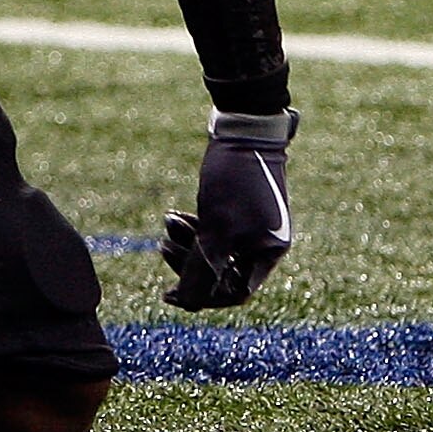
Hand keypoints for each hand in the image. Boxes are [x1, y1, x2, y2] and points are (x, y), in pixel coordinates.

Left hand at [158, 108, 295, 309]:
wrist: (243, 127)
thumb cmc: (233, 180)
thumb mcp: (214, 229)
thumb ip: (201, 269)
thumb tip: (186, 304)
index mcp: (269, 252)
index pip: (234, 293)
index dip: (201, 297)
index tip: (170, 293)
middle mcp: (266, 242)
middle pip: (222, 272)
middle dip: (189, 263)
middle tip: (163, 247)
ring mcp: (254, 225)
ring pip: (215, 249)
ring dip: (186, 243)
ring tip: (167, 223)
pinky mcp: (241, 208)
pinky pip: (215, 230)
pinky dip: (194, 227)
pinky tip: (174, 216)